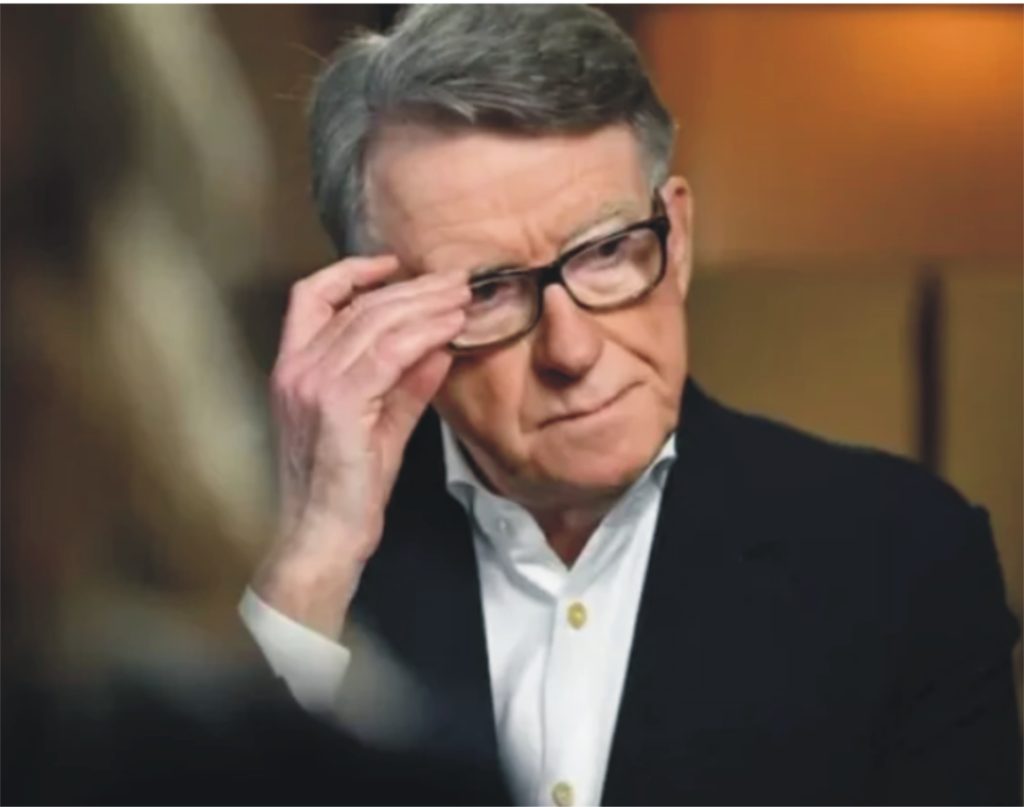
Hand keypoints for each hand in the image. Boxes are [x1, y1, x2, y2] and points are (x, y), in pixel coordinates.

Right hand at [252, 255, 468, 637]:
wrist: (324, 539)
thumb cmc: (347, 489)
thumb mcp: (379, 425)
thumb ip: (406, 384)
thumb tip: (440, 346)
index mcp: (293, 368)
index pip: (309, 296)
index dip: (351, 272)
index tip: (394, 266)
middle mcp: (296, 369)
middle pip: (358, 304)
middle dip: (413, 287)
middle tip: (455, 281)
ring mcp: (313, 384)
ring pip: (376, 321)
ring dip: (425, 304)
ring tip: (462, 297)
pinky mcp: (338, 404)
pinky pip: (388, 353)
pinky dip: (423, 334)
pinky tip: (450, 328)